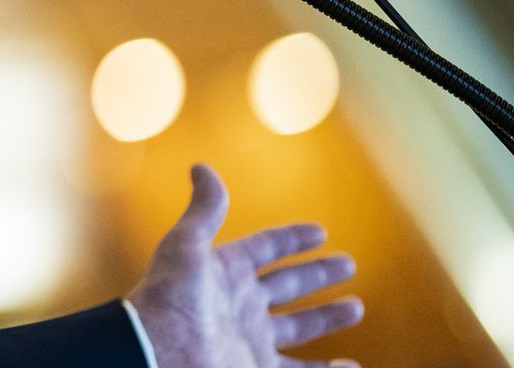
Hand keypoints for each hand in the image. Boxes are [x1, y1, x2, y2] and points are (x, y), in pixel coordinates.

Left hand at [129, 164, 363, 367]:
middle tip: (348, 264)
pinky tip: (350, 367)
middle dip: (318, 275)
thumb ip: (204, 209)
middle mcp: (240, 305)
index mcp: (226, 271)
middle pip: (288, 286)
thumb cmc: (168, 296)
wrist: (158, 351)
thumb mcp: (186, 244)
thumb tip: (201, 165)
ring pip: (298, 327)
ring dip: (326, 317)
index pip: (266, 248)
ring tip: (355, 307)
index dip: (291, 239)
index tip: (321, 231)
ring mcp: (249, 339)